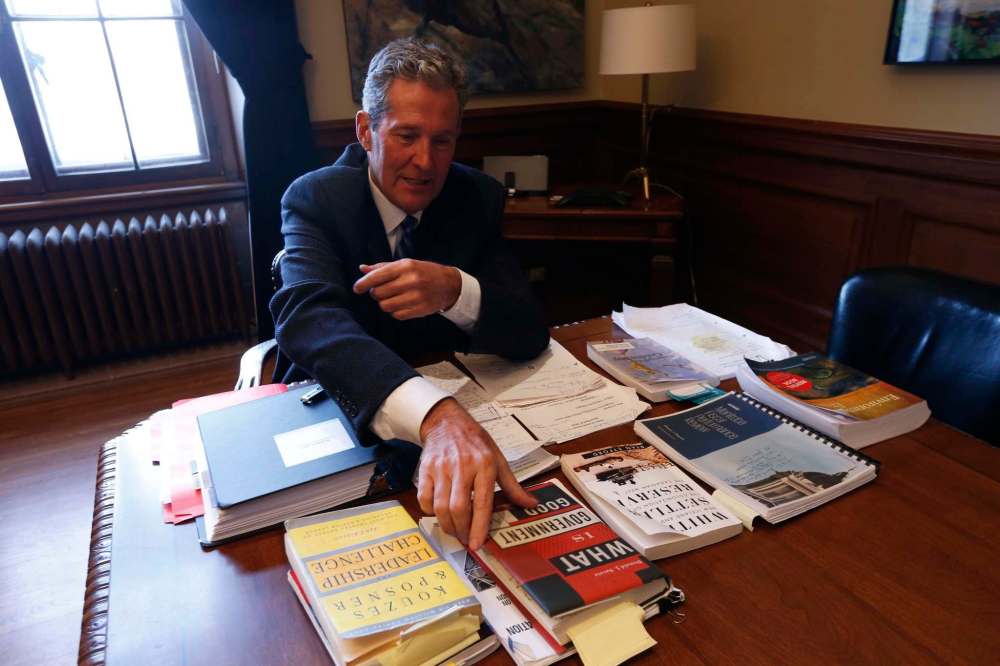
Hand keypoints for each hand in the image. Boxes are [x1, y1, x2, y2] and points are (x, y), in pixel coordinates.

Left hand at [352, 259, 461, 319]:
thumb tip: (362, 268)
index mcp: (405, 266)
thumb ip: (383, 267)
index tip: (357, 289)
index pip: (377, 276)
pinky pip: (397, 315)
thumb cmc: (422, 272)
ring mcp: (416, 296)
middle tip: (382, 291)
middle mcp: (411, 280)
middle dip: (376, 294)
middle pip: (379, 293)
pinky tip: (401, 305)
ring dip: (385, 304)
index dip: (363, 283)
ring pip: (386, 306)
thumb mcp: (405, 264)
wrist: (448, 284)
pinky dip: (395, 312)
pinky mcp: (420, 310)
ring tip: (392, 298)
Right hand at [416, 398, 536, 549]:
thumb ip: (513, 485)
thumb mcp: (498, 459)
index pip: (482, 502)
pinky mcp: (425, 469)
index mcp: (484, 465)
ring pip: (440, 507)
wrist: (447, 421)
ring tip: (454, 530)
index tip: (477, 544)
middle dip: (461, 530)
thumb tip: (530, 504)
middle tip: (465, 539)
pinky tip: (439, 512)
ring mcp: (441, 468)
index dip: (479, 527)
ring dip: (447, 525)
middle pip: (459, 508)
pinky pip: (424, 499)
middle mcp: (462, 466)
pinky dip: (430, 511)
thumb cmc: (475, 441)